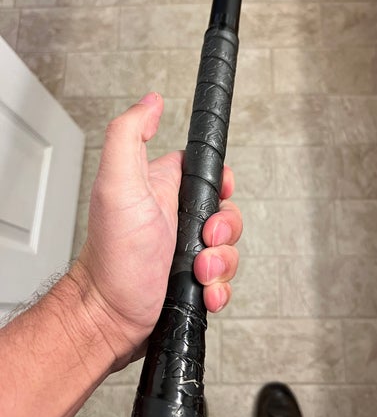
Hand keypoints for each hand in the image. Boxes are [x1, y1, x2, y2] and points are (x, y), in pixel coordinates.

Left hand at [73, 93, 241, 364]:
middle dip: (225, 231)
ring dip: (222, 263)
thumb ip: (129, 136)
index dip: (222, 181)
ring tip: (198, 272)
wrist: (108, 315)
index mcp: (164, 189)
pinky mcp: (193, 280)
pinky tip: (203, 292)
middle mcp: (177, 217)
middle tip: (204, 241)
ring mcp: (186, 250)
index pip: (207, 172)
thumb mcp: (116, 184)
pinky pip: (224, 279)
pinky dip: (220, 288)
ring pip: (229, 248)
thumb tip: (151, 101)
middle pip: (226, 212)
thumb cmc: (112, 253)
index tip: (221, 193)